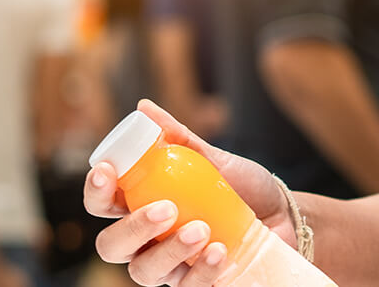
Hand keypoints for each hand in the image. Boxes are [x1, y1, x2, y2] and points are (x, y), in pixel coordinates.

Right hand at [86, 100, 293, 285]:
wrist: (283, 215)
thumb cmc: (240, 186)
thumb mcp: (213, 159)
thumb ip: (179, 138)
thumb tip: (144, 108)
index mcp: (141, 204)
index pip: (102, 203)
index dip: (95, 191)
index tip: (107, 171)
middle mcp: (146, 239)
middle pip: (110, 246)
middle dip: (132, 228)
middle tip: (166, 208)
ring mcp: (169, 265)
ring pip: (143, 271)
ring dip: (169, 250)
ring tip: (202, 229)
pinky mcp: (196, 282)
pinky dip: (201, 271)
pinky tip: (220, 251)